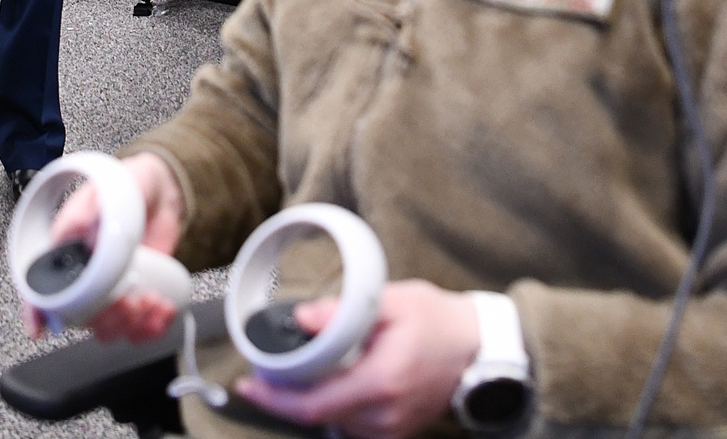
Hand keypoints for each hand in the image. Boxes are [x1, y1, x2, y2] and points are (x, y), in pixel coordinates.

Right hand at [23, 151, 184, 342]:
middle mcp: (87, 280)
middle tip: (127, 300)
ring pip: (110, 329)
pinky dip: (151, 327)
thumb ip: (84, 211)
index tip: (39, 328)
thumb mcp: (103, 191)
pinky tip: (162, 308)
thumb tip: (71, 232)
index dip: (35, 312)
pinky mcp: (137, 297)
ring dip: (131, 324)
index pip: (42, 289)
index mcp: (68, 255)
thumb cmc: (127, 187)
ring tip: (151, 299)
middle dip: (106, 319)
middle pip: (81, 320)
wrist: (164, 191)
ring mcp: (112, 292)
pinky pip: (139, 329)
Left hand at [236, 281, 480, 438]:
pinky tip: (331, 380)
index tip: (247, 385)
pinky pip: (352, 424)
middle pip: (318, 416)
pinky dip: (334, 404)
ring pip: (334, 422)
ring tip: (299, 369)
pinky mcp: (396, 431)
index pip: (314, 404)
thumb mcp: (393, 300)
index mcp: (381, 382)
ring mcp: (391, 429)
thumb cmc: (438, 320)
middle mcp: (384, 415)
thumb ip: (344, 311)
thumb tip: (302, 319)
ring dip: (311, 398)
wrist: (478, 348)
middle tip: (267, 369)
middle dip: (288, 394)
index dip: (275, 399)